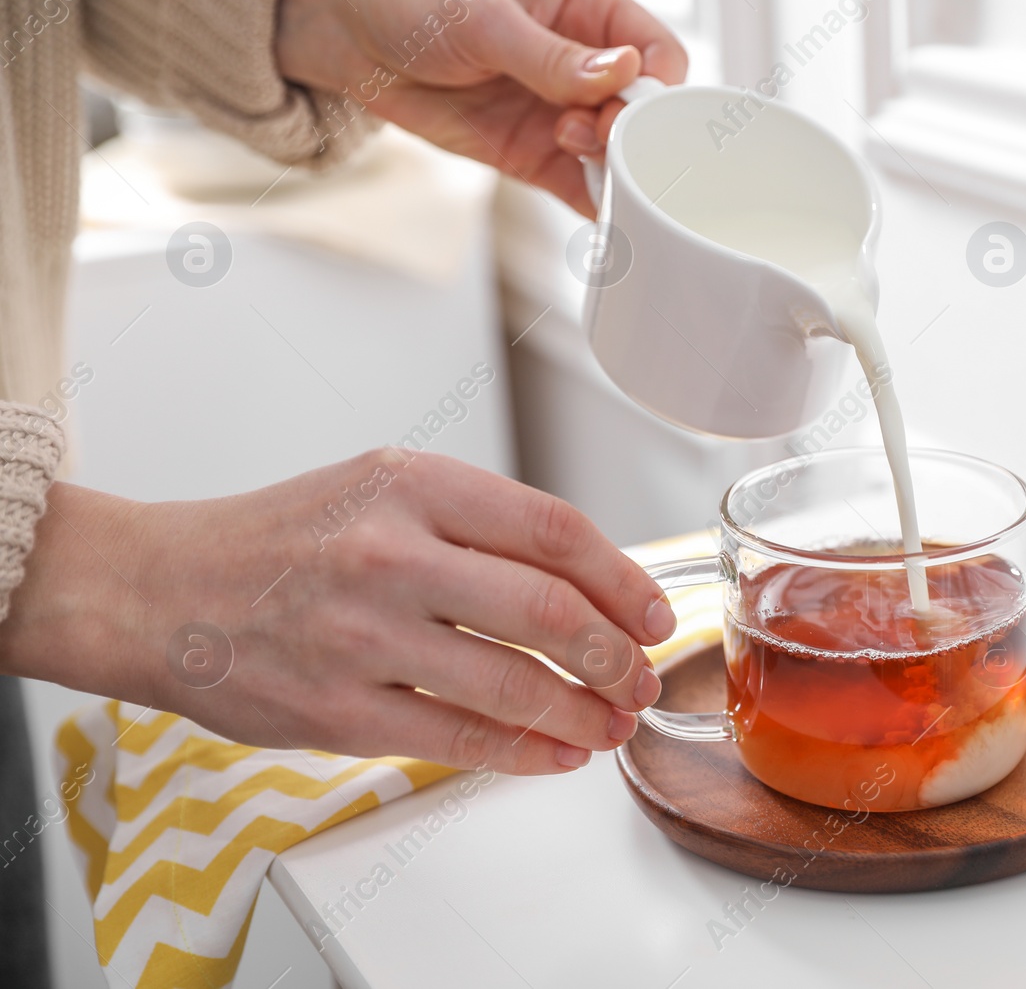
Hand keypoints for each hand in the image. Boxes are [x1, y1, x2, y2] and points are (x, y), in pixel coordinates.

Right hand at [0, 451, 677, 774]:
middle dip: (615, 656)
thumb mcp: (380, 492)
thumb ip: (476, 526)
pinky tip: (557, 753)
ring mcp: (363, 636)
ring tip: (610, 723)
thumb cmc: (281, 540)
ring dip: (583, 713)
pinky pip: (460, 739)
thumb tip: (586, 583)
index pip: (553, 531)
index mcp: (412, 486)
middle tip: (640, 677)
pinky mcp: (338, 711)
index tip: (652, 613)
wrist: (159, 589)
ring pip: (513, 684)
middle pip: (547, 611)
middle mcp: (390, 554)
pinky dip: (526, 753)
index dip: (623, 579)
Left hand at [274, 0, 688, 216]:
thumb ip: (553, 56)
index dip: (656, 86)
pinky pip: (583, 188)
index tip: (628, 106)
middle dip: (632, 133)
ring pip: (621, 156)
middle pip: (647, 113)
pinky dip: (596, 204)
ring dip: (613, 168)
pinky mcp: (537, 157)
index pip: (657, 53)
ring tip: (565, 146)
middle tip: (587, 132)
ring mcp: (565, 114)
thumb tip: (624, 71)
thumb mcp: (482, 18)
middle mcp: (587, 65)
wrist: (347, 33)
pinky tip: (594, 206)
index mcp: (590, 9)